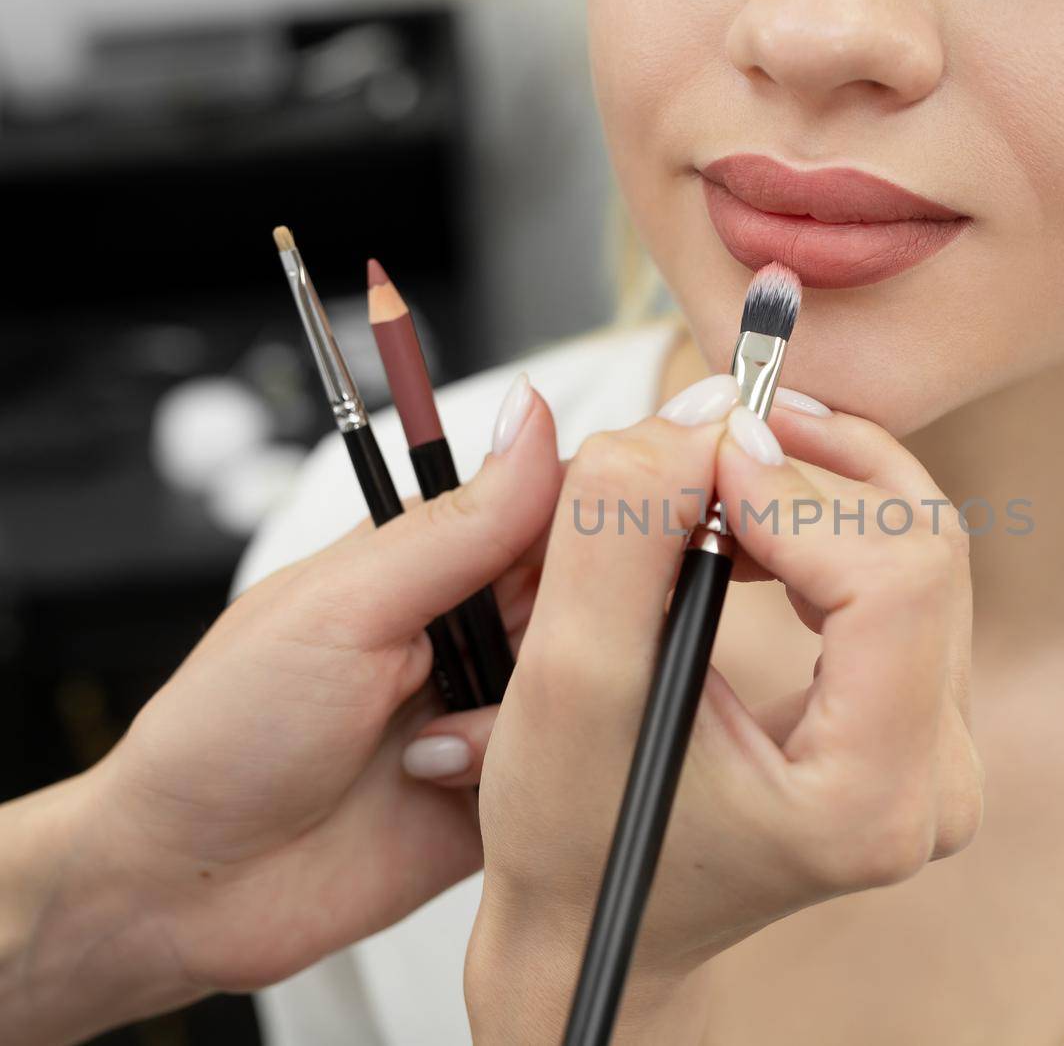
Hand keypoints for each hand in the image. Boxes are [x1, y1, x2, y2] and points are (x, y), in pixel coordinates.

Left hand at [0, 375, 561, 1044]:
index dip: (606, 512)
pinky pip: (573, 774)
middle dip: (574, 623)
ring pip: (594, 686)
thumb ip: (458, 524)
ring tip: (441, 740)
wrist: (188, 885)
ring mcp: (496, 714)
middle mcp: (476, 632)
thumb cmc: (227, 731)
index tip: (635, 526)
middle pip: (594, 597)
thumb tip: (531, 417)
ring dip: (533, 710)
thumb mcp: (345, 607)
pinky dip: (532, 778)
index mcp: (436, 561)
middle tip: (514, 651)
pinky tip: (454, 786)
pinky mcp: (512, 797)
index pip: (560, 507)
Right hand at [465, 385, 982, 1042]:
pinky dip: (822, 518)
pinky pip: (897, 572)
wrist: (601, 922)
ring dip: (816, 481)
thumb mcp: (568, 682)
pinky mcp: (916, 715)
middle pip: (920, 545)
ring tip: (713, 467)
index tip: (699, 455)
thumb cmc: (578, 840)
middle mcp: (935, 778)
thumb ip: (620, 533)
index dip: (798, 490)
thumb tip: (699, 420)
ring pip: (914, 545)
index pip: (893, 577)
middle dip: (808, 467)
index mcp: (871, 796)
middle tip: (702, 436)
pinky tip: (749, 510)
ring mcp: (937, 749)